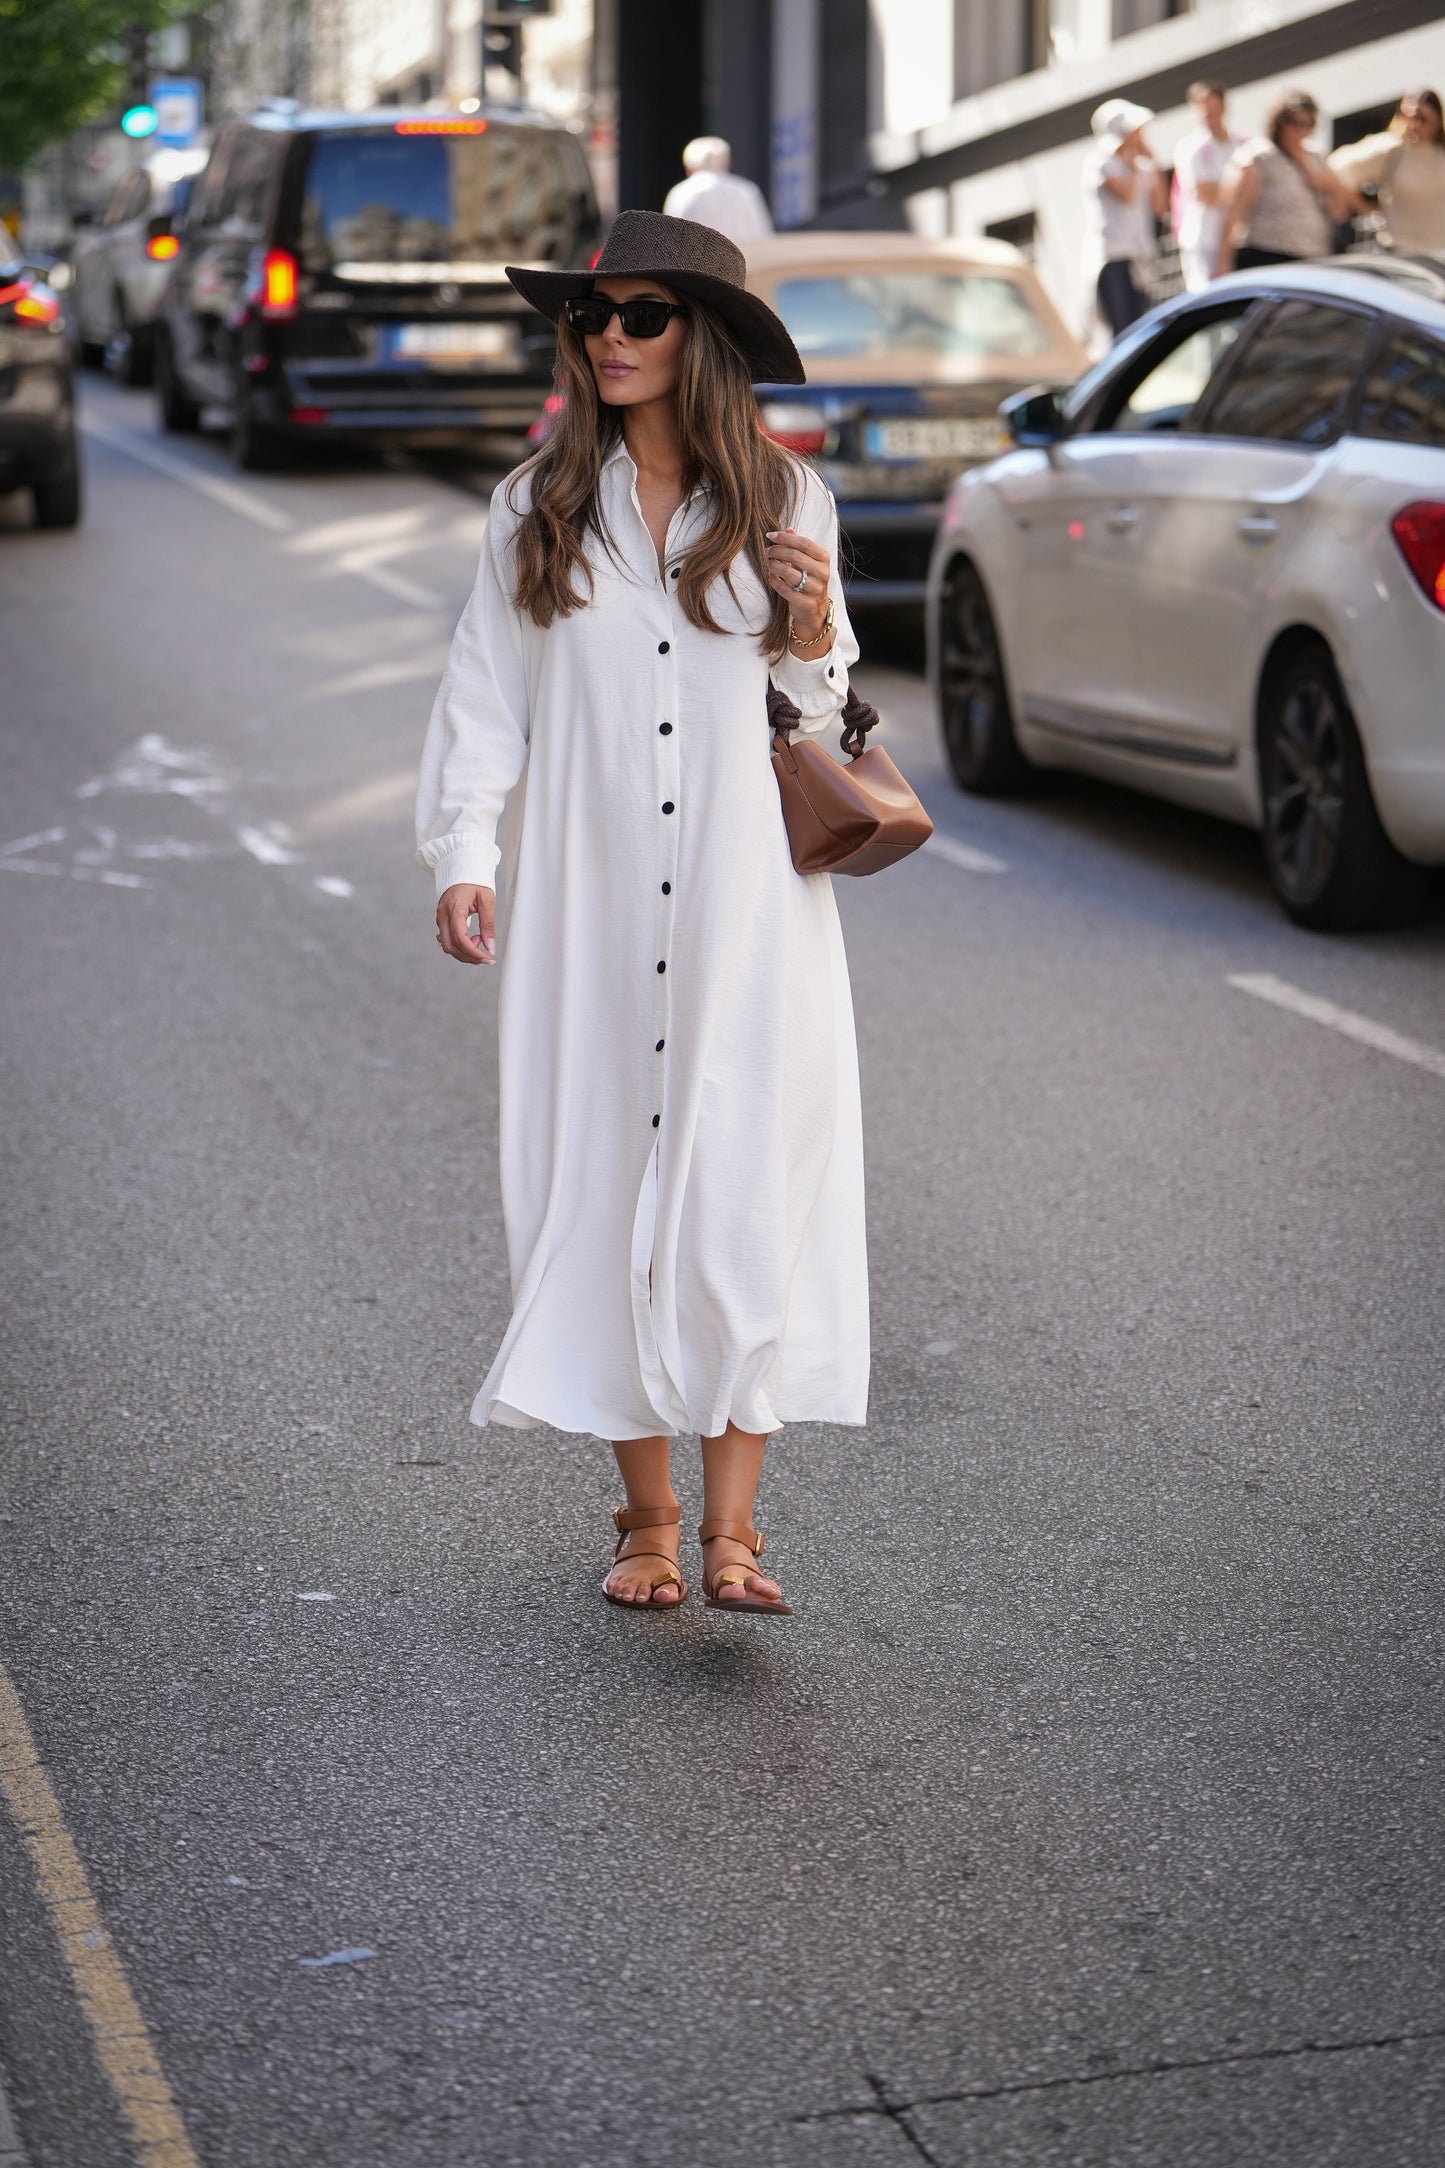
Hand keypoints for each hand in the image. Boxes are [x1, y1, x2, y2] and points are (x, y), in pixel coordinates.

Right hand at [436, 883, 495, 965]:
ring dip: (464, 952)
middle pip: (450, 946)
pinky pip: (447, 939)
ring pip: (447, 946)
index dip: (474, 952)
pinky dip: (460, 946)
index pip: (460, 938)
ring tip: (481, 946)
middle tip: (486, 957)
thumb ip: (488, 925)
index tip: (488, 958)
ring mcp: (440, 918)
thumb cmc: (475, 881)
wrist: (461, 868)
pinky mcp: (442, 920)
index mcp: (454, 908)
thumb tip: (491, 948)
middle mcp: (443, 915)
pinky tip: (473, 941)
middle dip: (468, 956)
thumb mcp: (487, 901)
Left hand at [765, 527, 832, 647]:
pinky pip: (786, 590)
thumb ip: (799, 545)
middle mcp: (823, 573)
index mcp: (824, 558)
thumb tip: (788, 529)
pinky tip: (771, 576)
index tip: (770, 536)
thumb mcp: (808, 560)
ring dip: (774, 566)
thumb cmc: (809, 579)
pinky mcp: (806, 603)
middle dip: (777, 551)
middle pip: (795, 556)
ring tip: (769, 563)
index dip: (785, 538)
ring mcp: (816, 589)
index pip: (804, 543)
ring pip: (789, 573)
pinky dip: (775, 581)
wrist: (815, 608)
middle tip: (767, 551)